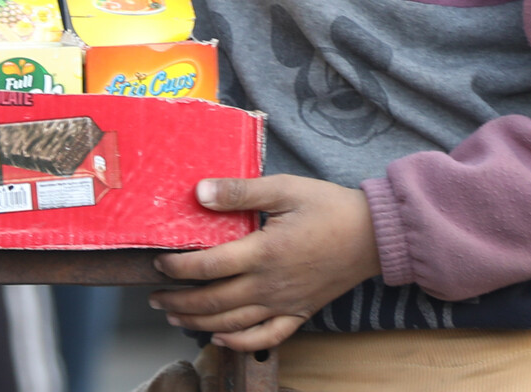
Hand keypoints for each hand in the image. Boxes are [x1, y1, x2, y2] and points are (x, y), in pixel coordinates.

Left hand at [148, 175, 381, 351]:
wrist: (375, 235)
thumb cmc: (329, 207)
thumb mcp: (285, 188)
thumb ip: (240, 191)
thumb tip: (200, 191)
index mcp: (263, 252)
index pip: (208, 266)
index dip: (177, 269)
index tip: (158, 264)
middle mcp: (270, 284)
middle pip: (213, 301)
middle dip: (178, 301)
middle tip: (156, 296)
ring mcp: (285, 303)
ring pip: (232, 323)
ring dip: (198, 322)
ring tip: (175, 316)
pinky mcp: (300, 313)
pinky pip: (266, 338)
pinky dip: (240, 343)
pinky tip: (221, 337)